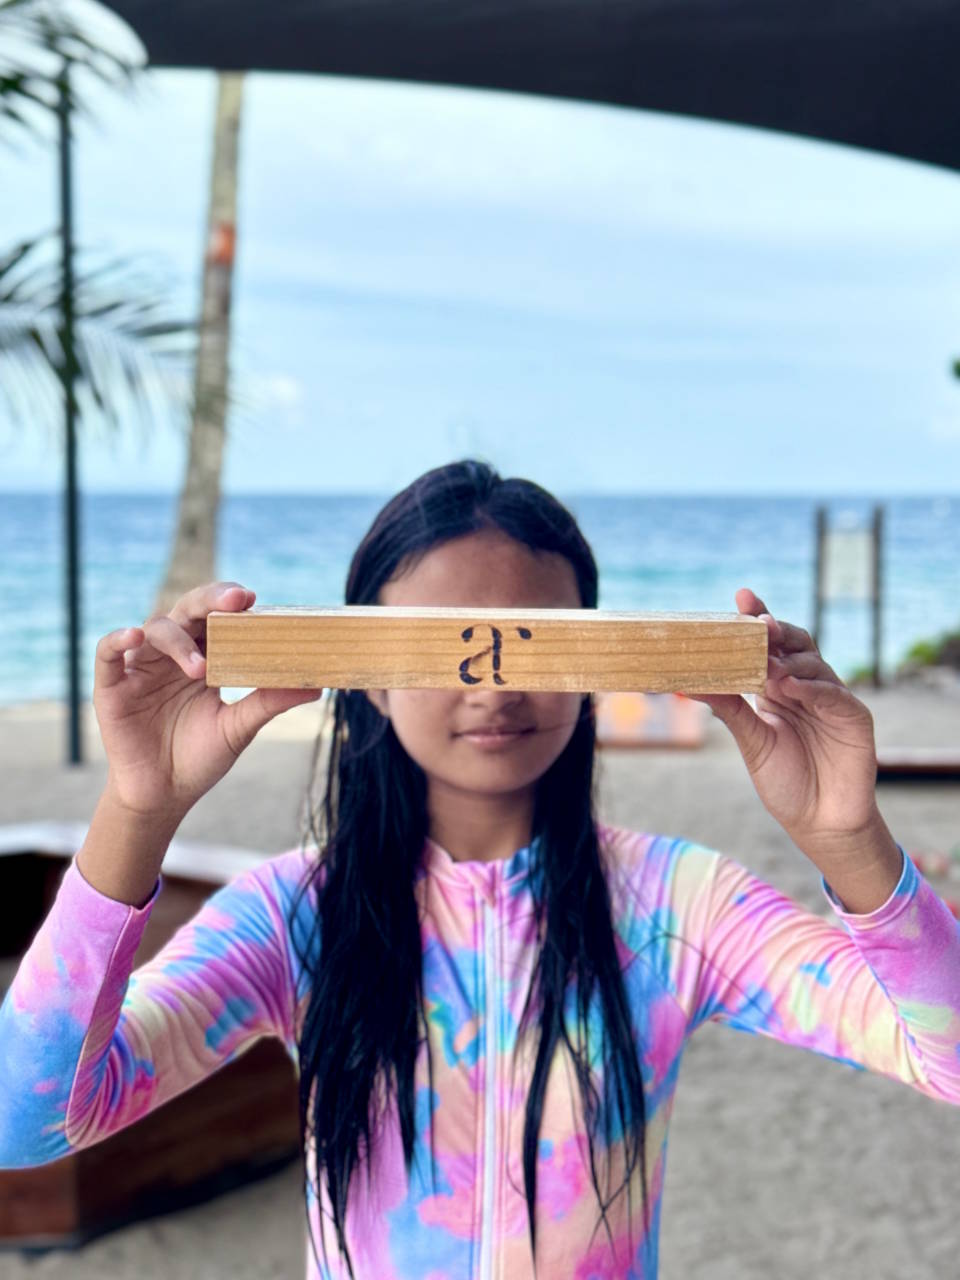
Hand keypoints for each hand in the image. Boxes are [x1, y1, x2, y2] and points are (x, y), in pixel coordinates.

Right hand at [93, 581, 321, 819]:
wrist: (164, 797)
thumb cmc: (202, 758)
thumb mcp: (239, 728)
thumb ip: (269, 702)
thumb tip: (317, 686)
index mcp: (205, 657)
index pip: (218, 619)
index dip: (233, 606)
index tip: (255, 600)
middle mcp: (173, 655)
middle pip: (188, 611)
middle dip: (211, 601)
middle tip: (236, 601)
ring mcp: (141, 667)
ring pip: (156, 628)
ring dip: (179, 642)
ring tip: (201, 668)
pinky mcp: (111, 686)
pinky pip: (108, 652)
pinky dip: (118, 638)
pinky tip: (134, 636)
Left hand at [681, 588, 880, 848]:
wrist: (819, 823)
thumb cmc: (786, 781)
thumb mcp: (752, 741)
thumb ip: (729, 708)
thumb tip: (689, 682)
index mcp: (779, 688)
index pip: (771, 645)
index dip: (758, 618)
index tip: (741, 597)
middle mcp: (806, 687)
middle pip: (795, 644)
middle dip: (775, 630)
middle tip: (756, 622)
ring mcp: (832, 700)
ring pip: (813, 664)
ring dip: (788, 661)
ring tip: (766, 666)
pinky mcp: (854, 718)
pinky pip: (833, 695)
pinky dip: (812, 687)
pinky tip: (790, 686)